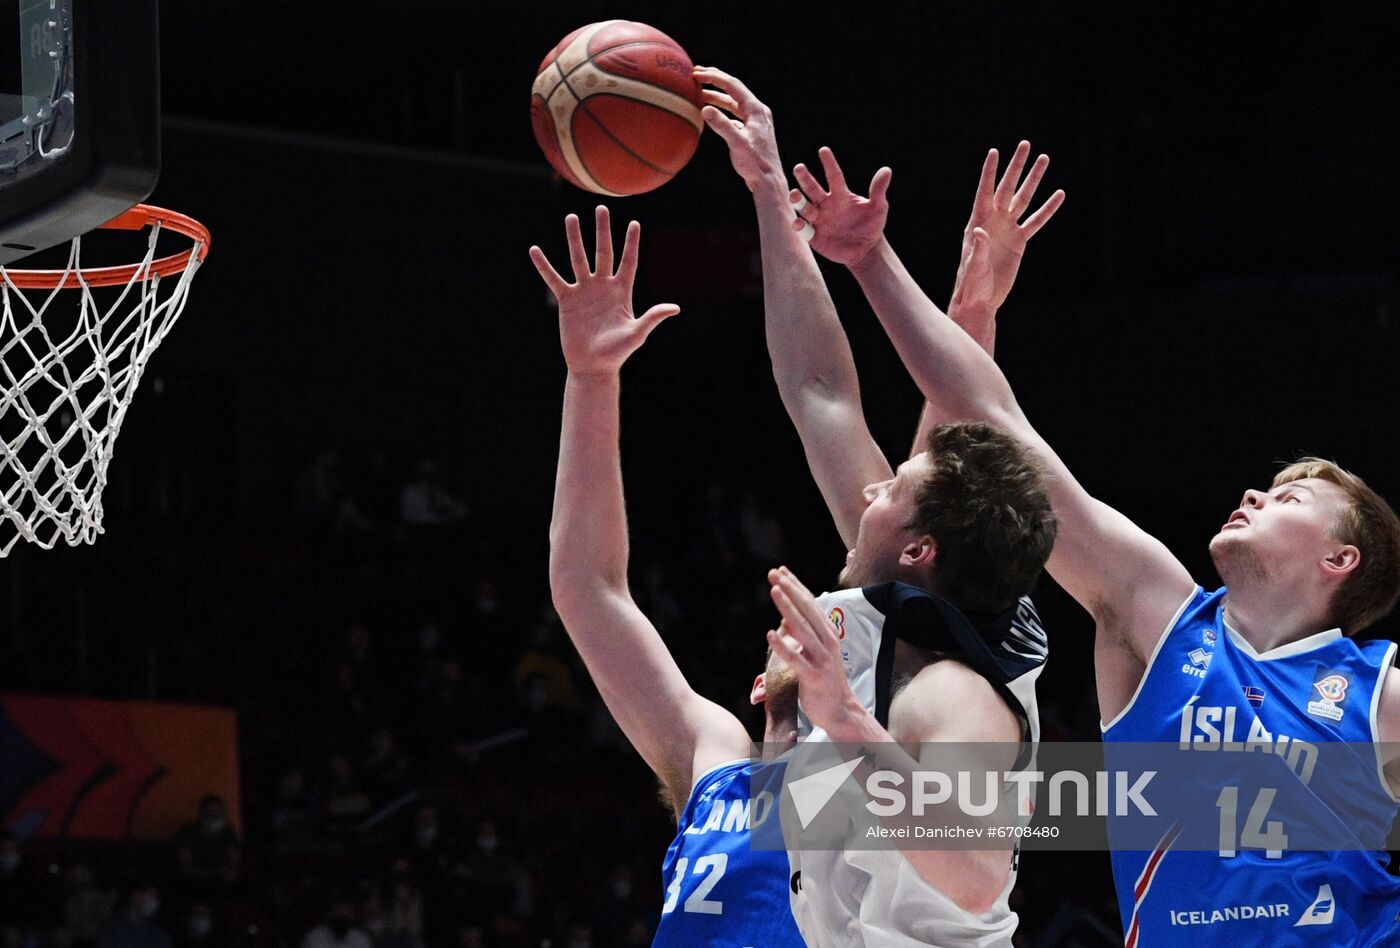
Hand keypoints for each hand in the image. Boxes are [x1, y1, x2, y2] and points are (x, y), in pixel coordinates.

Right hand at [529, 206, 678, 376]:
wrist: (593, 366)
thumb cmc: (617, 352)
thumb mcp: (637, 334)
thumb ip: (652, 318)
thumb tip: (675, 307)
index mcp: (622, 291)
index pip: (628, 261)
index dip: (631, 243)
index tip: (634, 223)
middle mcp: (603, 286)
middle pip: (603, 252)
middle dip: (602, 230)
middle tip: (601, 208)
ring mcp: (585, 291)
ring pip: (579, 258)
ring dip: (574, 238)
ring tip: (571, 217)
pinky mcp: (568, 300)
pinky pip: (554, 279)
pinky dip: (545, 266)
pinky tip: (535, 250)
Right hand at [694, 65, 783, 192]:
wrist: (769, 182)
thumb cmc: (755, 165)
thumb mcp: (737, 144)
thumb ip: (722, 126)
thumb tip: (705, 109)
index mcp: (756, 110)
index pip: (733, 86)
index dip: (714, 77)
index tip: (696, 74)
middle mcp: (758, 111)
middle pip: (734, 89)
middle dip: (715, 80)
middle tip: (697, 74)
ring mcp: (755, 121)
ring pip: (733, 102)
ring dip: (717, 96)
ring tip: (699, 92)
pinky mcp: (752, 131)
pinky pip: (735, 114)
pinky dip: (722, 110)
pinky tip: (712, 113)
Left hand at [766, 566, 862, 732]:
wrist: (840, 709)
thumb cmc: (825, 679)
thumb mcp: (817, 652)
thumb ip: (804, 634)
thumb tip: (785, 618)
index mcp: (828, 634)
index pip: (810, 604)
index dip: (795, 586)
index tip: (781, 570)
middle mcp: (827, 642)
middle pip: (807, 610)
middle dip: (790, 589)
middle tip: (774, 572)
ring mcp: (821, 658)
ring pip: (802, 629)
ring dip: (787, 608)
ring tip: (774, 591)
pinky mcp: (813, 676)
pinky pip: (795, 659)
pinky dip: (783, 646)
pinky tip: (770, 634)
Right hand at [789, 147, 891, 270]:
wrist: (866, 249)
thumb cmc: (872, 225)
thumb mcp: (879, 207)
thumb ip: (878, 190)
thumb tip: (886, 170)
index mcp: (841, 195)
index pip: (833, 176)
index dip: (829, 163)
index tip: (823, 150)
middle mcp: (826, 205)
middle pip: (812, 189)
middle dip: (804, 178)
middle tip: (799, 167)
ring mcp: (819, 220)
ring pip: (804, 207)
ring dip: (798, 200)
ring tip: (794, 193)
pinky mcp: (814, 236)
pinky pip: (804, 229)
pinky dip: (799, 225)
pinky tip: (798, 222)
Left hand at [953, 141, 1063, 309]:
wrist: (981, 299)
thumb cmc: (971, 283)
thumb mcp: (974, 266)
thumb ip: (977, 249)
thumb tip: (980, 231)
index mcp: (979, 222)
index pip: (985, 192)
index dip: (990, 173)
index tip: (995, 152)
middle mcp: (994, 221)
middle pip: (1007, 188)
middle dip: (1016, 167)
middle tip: (1025, 145)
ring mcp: (1008, 229)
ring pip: (1024, 199)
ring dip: (1034, 180)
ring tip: (1044, 159)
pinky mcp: (1020, 241)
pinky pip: (1036, 221)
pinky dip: (1048, 209)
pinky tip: (1059, 194)